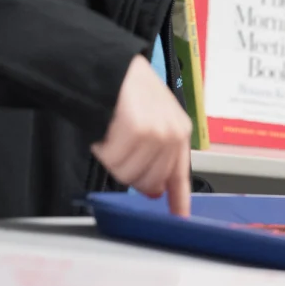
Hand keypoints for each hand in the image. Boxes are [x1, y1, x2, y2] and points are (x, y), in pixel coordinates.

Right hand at [92, 56, 191, 215]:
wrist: (113, 66)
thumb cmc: (130, 91)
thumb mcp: (155, 118)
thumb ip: (159, 155)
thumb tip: (155, 191)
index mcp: (180, 132)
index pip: (181, 175)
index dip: (179, 200)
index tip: (180, 219)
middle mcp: (172, 135)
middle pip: (150, 182)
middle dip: (131, 173)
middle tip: (121, 151)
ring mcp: (155, 134)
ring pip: (129, 175)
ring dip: (114, 160)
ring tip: (114, 135)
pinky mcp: (135, 131)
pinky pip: (113, 161)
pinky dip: (103, 150)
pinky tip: (106, 131)